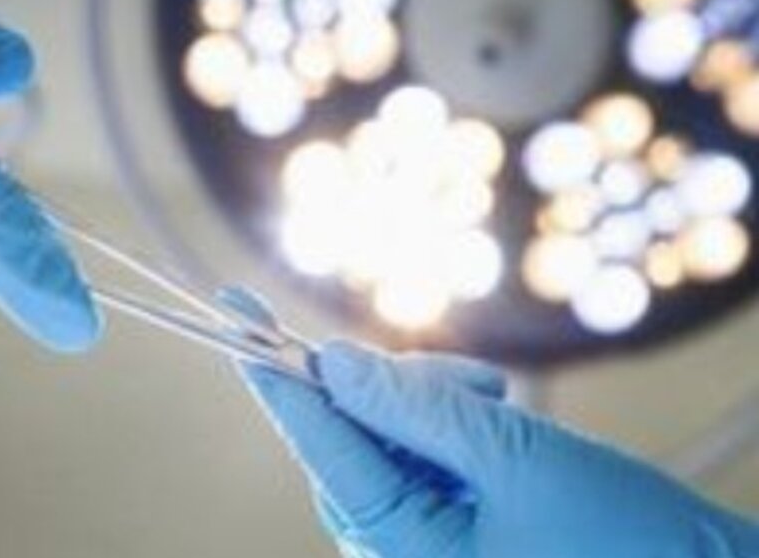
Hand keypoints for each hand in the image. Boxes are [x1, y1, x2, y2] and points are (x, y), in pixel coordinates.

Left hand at [243, 343, 758, 556]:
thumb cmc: (615, 537)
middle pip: (352, 427)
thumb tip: (333, 361)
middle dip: (401, 388)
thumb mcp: (512, 459)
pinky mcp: (445, 511)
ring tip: (503, 408)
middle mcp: (395, 540)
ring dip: (438, 399)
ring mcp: (419, 527)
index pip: (321, 445)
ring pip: (386, 425)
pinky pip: (419, 440)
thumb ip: (415, 408)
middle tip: (475, 385)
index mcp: (399, 545)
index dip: (276, 374)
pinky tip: (500, 417)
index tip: (234, 314)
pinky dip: (453, 415)